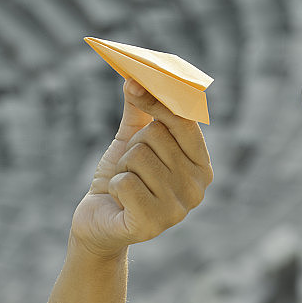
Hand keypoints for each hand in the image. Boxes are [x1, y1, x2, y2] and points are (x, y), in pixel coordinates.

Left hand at [70, 79, 212, 258]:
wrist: (99, 223)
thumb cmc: (123, 178)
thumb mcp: (133, 141)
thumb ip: (141, 111)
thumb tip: (136, 77)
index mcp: (202, 164)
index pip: (184, 120)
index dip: (157, 100)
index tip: (134, 84)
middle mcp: (198, 188)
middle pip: (157, 135)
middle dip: (133, 146)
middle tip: (132, 167)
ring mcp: (178, 210)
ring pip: (138, 157)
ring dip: (122, 168)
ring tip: (126, 185)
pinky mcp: (152, 225)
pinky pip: (125, 182)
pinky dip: (114, 187)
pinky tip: (120, 201)